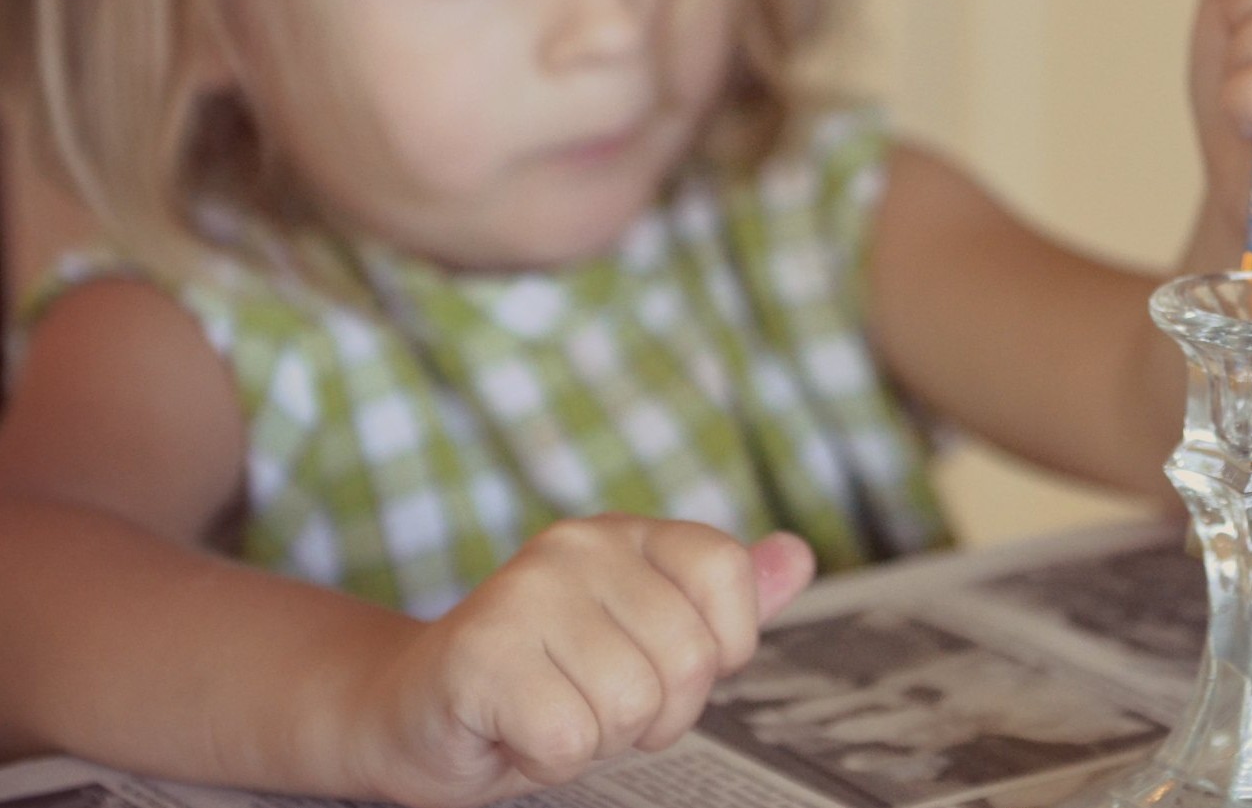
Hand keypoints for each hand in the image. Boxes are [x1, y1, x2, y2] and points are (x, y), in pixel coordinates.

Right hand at [352, 518, 813, 807]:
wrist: (408, 715)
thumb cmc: (543, 681)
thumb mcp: (645, 637)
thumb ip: (725, 600)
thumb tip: (801, 555)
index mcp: (627, 534)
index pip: (728, 576)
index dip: (714, 650)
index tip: (658, 665)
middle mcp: (578, 546)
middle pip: (690, 660)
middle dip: (652, 713)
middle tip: (590, 702)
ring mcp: (525, 592)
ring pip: (632, 706)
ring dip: (596, 738)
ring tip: (550, 711)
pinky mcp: (480, 654)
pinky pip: (570, 739)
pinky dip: (548, 761)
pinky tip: (515, 732)